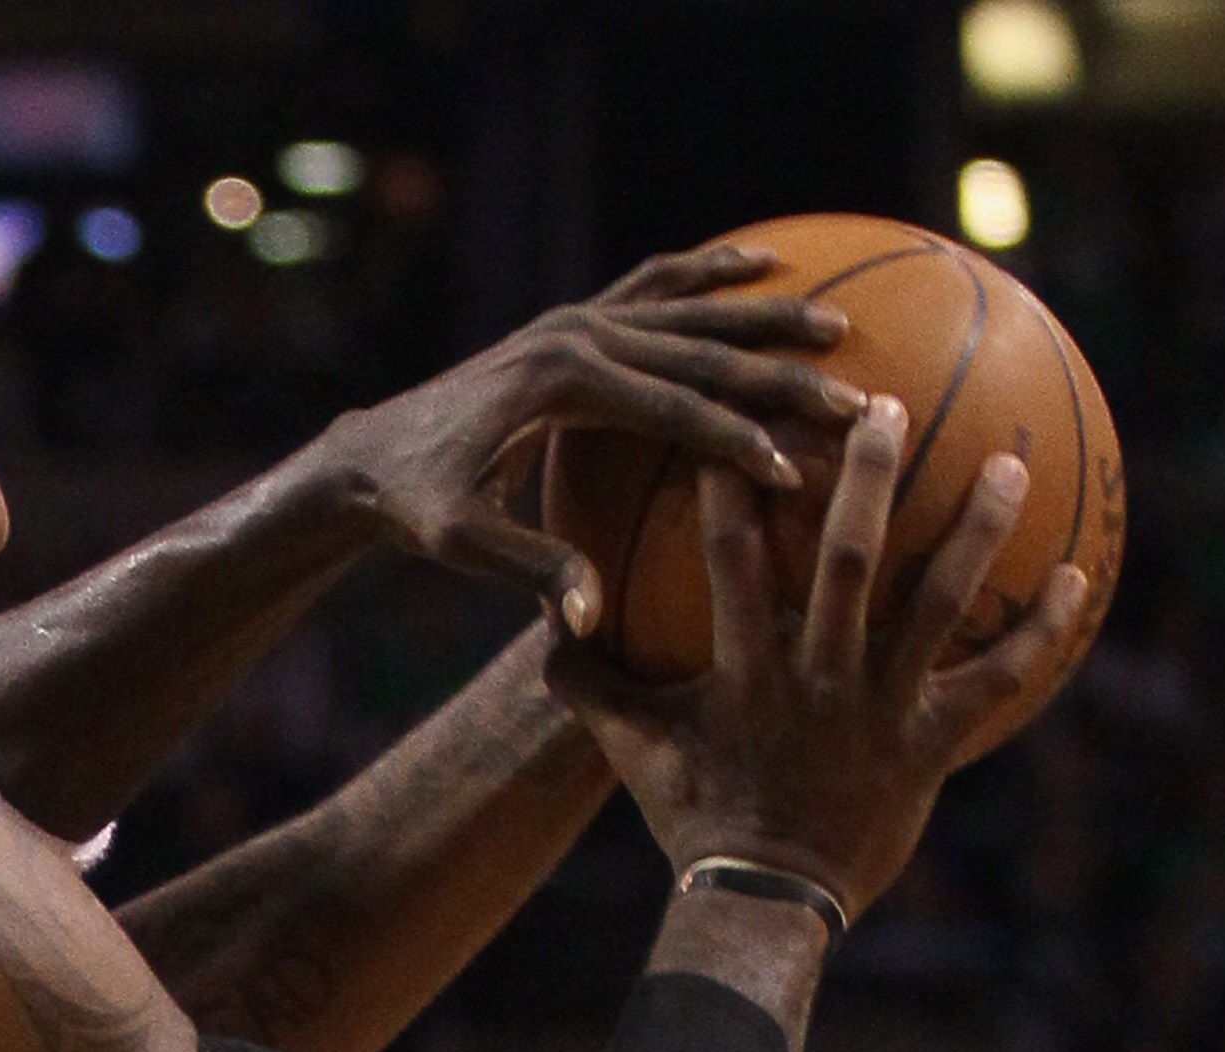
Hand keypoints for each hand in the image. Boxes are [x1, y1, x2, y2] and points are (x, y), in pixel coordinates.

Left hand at [318, 241, 864, 632]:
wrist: (371, 453)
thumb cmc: (416, 508)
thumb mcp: (461, 545)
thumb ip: (529, 570)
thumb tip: (588, 616)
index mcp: (560, 386)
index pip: (672, 411)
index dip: (737, 442)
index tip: (795, 472)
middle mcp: (573, 337)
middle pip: (699, 352)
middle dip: (782, 377)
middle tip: (853, 399)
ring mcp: (573, 320)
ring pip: (689, 308)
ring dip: (766, 314)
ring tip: (840, 322)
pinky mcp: (571, 321)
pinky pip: (653, 285)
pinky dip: (708, 272)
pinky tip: (764, 262)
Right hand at [548, 393, 1092, 917]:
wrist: (766, 901)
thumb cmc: (698, 821)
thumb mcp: (634, 754)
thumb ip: (592, 691)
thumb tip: (552, 633)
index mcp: (745, 672)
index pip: (732, 563)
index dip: (735, 491)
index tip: (742, 427)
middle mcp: (818, 677)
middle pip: (847, 560)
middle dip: (866, 477)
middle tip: (886, 406)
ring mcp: (880, 708)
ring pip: (937, 603)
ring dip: (975, 530)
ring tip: (1009, 463)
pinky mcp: (930, 741)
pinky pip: (996, 677)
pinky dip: (1040, 629)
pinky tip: (1077, 578)